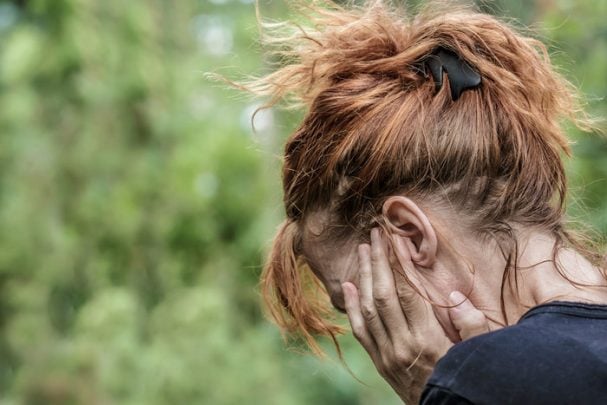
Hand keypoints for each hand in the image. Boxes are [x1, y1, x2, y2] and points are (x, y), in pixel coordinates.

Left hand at [342, 228, 488, 403]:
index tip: (396, 238)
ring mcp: (387, 355)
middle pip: (383, 294)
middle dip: (378, 260)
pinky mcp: (380, 362)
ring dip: (364, 276)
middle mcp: (402, 345)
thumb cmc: (467, 380)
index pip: (408, 291)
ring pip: (368, 308)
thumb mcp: (479, 355)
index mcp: (428, 340)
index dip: (399, 262)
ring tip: (363, 249)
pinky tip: (349, 286)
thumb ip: (471, 326)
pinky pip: (360, 331)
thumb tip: (452, 296)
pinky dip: (352, 306)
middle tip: (375, 234)